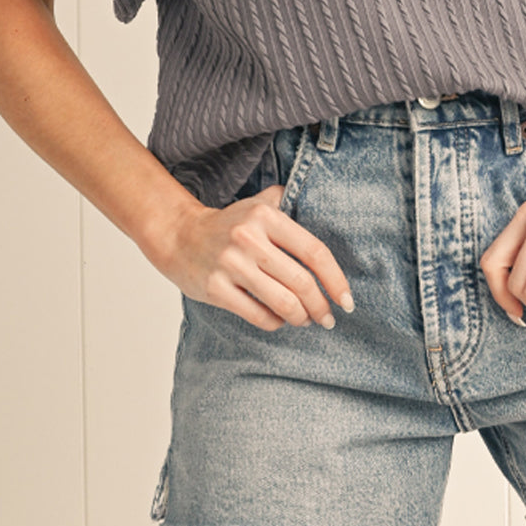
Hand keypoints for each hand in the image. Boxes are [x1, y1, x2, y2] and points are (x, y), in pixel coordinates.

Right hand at [156, 184, 354, 331]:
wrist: (179, 236)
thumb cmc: (227, 223)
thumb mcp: (257, 203)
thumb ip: (288, 202)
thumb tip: (323, 206)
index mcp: (266, 216)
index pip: (314, 251)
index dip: (336, 279)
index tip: (347, 299)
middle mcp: (250, 239)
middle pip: (302, 282)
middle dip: (321, 306)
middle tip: (328, 318)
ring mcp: (231, 265)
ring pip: (283, 303)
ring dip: (302, 318)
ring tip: (306, 320)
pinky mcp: (215, 289)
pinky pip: (258, 316)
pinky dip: (276, 323)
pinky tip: (280, 321)